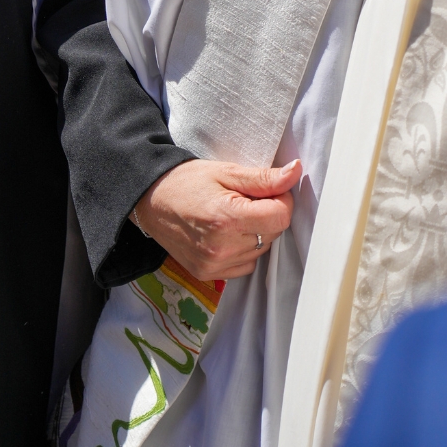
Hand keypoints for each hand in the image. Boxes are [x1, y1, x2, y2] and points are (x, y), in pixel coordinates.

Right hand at [133, 158, 301, 281]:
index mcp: (226, 217)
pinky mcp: (208, 275)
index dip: (282, 199)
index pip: (280, 217)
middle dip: (267, 214)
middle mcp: (221, 247)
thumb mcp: (226, 171)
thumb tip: (295, 172)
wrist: (151, 201)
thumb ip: (263, 178)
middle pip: (272, 234)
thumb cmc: (188, 181)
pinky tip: (227, 233)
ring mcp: (214, 265)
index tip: (269, 190)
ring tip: (232, 215)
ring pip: (261, 250)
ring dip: (256, 233)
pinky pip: (245, 265)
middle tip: (245, 199)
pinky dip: (243, 250)